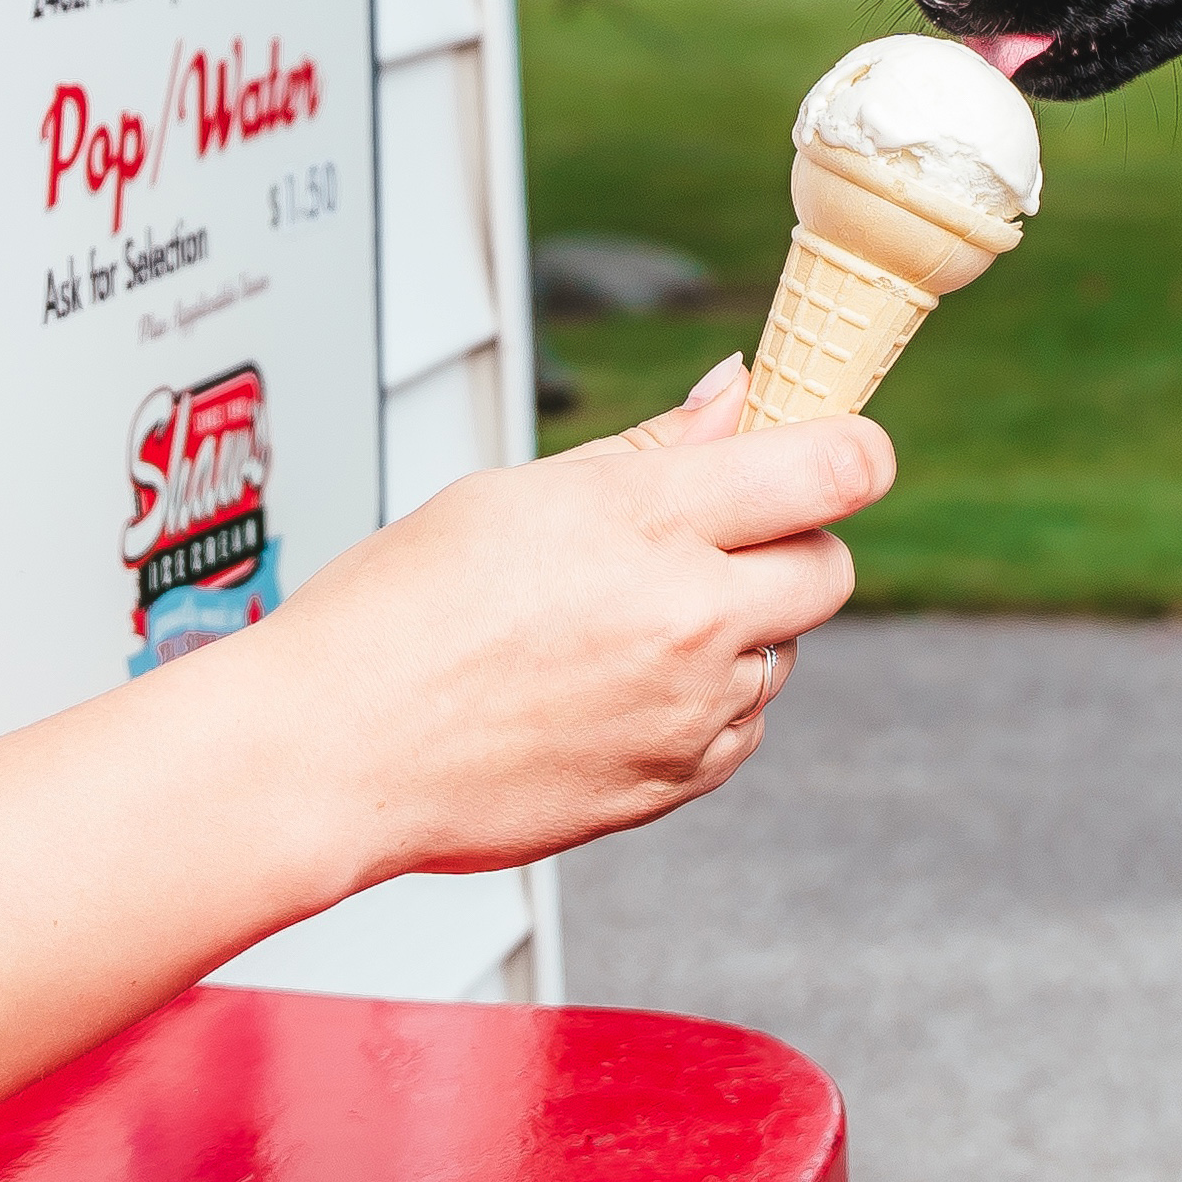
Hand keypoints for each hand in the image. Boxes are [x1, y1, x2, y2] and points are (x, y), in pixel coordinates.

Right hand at [269, 361, 877, 872]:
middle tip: (716, 537)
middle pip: (831, 567)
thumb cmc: (393, 617)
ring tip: (622, 621)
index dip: (848, 449)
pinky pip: (741, 728)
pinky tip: (619, 684)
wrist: (332, 754)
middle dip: (793, 542)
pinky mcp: (673, 784)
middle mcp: (689, 621)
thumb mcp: (515, 493)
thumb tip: (733, 397)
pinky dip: (708, 702)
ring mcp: (688, 712)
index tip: (832, 446)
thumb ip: (649, 450)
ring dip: (741, 629)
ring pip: (785, 652)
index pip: (833, 468)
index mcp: (649, 524)